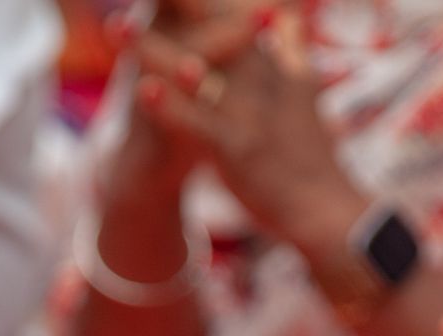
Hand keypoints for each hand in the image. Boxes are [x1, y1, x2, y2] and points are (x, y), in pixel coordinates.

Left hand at [131, 9, 367, 249]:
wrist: (328, 209)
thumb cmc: (312, 156)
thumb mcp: (305, 92)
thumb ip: (294, 52)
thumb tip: (290, 16)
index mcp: (271, 65)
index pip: (234, 16)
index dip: (201, 2)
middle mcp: (258, 80)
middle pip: (210, 29)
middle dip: (178, 6)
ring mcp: (247, 112)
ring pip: (192, 71)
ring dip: (150, 49)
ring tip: (115, 25)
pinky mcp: (238, 147)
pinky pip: (198, 123)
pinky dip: (170, 107)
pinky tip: (142, 91)